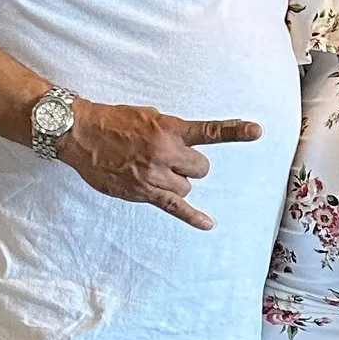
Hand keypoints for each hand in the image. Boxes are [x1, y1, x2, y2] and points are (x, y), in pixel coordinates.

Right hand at [60, 103, 261, 231]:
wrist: (81, 134)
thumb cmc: (114, 122)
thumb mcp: (148, 115)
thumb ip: (170, 130)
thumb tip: (187, 143)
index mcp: (169, 129)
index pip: (208, 131)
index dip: (235, 131)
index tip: (257, 131)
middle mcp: (165, 152)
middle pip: (200, 168)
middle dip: (190, 165)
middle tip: (169, 159)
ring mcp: (154, 175)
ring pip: (186, 187)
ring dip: (176, 181)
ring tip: (153, 171)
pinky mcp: (143, 192)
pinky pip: (174, 208)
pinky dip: (192, 216)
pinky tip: (208, 224)